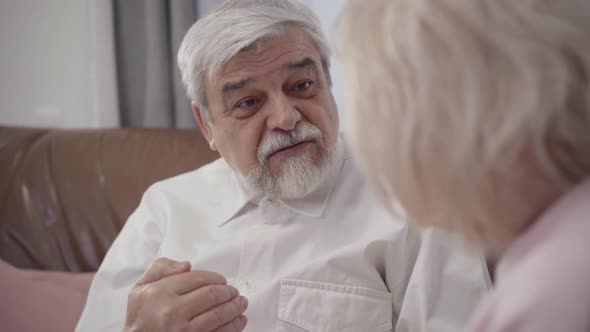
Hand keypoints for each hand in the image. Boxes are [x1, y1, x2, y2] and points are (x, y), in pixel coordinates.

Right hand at [125, 258, 247, 331]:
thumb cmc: (139, 319)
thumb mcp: (140, 289)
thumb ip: (160, 269)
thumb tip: (187, 266)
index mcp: (160, 293)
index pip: (198, 278)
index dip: (215, 278)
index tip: (222, 281)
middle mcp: (172, 312)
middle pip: (212, 296)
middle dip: (229, 292)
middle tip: (234, 292)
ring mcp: (183, 331)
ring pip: (219, 315)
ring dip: (235, 308)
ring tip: (241, 304)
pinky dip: (234, 327)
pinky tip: (239, 322)